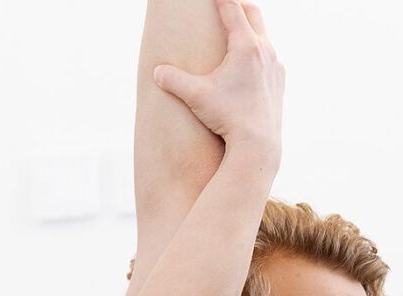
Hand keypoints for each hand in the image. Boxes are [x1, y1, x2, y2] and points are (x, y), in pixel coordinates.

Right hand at [153, 0, 283, 157]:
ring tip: (237, 33)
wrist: (257, 143)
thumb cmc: (227, 116)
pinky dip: (258, 52)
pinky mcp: (279, 82)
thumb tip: (157, 72)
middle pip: (255, 15)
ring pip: (264, 37)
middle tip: (227, 4)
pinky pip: (269, 58)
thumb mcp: (195, 96)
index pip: (233, 11)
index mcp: (246, 47)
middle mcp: (265, 51)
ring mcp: (275, 67)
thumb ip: (173, 80)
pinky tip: (248, 65)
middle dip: (239, 7)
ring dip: (250, 30)